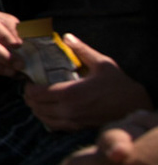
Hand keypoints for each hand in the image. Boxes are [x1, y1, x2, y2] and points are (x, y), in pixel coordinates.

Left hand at [22, 35, 153, 130]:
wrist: (134, 106)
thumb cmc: (118, 84)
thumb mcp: (102, 63)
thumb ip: (82, 50)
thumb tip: (67, 36)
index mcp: (70, 93)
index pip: (36, 94)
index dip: (28, 87)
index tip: (30, 80)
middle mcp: (68, 109)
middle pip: (36, 106)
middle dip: (29, 97)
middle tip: (31, 89)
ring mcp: (73, 121)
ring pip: (43, 118)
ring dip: (36, 109)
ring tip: (37, 99)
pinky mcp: (78, 127)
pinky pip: (55, 126)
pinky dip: (47, 119)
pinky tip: (48, 111)